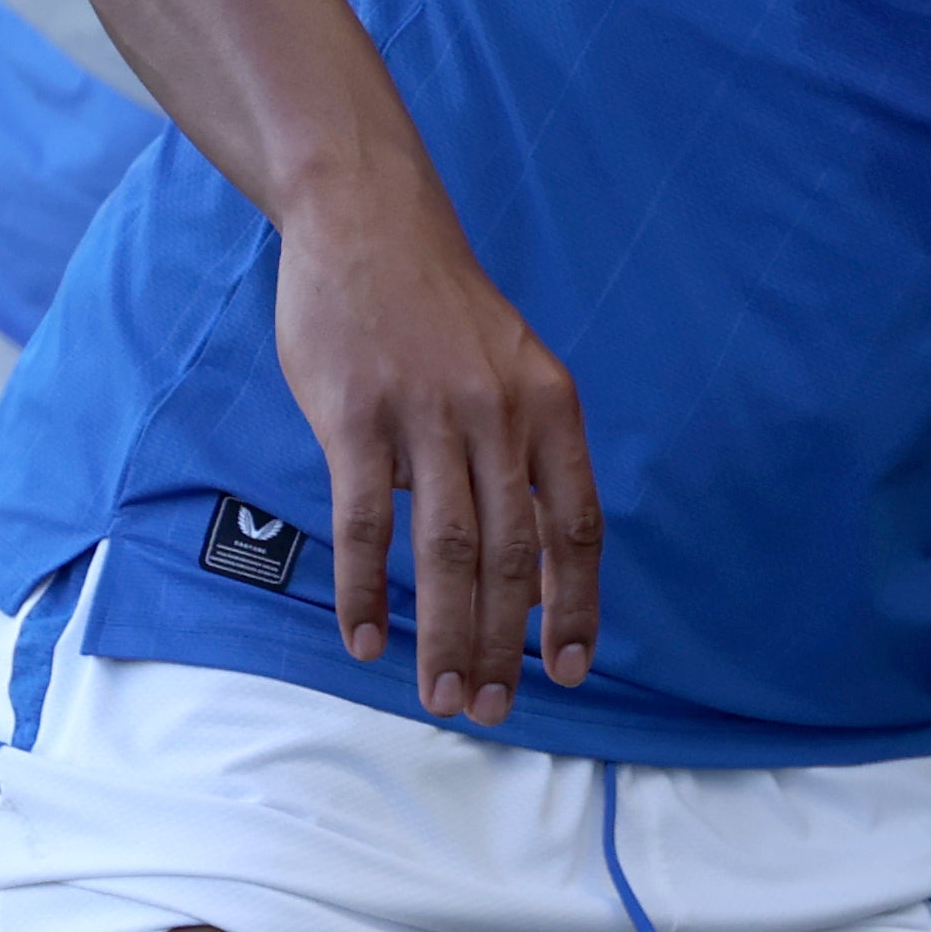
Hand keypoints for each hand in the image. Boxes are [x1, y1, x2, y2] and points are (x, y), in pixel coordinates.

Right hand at [275, 187, 598, 725]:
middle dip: (504, 647)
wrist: (367, 220)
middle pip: (510, 557)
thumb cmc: (440, 309)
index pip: (574, 528)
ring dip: (445, 637)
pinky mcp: (356, 417)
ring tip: (441, 698)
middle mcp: (498, 415)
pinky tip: (367, 642)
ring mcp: (426, 416)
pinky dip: (365, 593)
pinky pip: (365, 525)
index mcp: (549, 406)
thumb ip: (527, 454)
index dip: (573, 608)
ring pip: (446, 554)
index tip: (569, 672)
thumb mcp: (514, 367)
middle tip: (489, 711)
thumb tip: (536, 564)